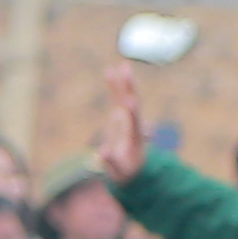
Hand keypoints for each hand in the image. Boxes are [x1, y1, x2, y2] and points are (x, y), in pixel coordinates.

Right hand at [98, 63, 148, 182]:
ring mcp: (129, 118)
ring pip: (126, 97)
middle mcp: (135, 124)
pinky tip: (110, 71)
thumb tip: (101, 151)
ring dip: (122, 82)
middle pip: (133, 103)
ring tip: (117, 66)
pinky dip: (115, 85)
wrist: (136, 169)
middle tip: (126, 70)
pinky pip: (119, 97)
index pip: (134, 122)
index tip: (129, 100)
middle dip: (129, 88)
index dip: (132, 112)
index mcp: (135, 138)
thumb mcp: (118, 171)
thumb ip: (110, 162)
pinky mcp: (123, 116)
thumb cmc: (126, 172)